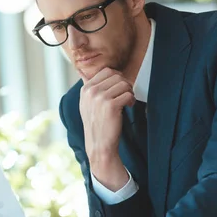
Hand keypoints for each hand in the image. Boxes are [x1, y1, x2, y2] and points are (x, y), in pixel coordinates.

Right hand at [80, 68, 134, 189]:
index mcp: (85, 89)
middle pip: (116, 75)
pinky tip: (128, 106)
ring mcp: (100, 98)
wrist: (99, 145)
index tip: (119, 89)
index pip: (106, 71)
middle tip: (125, 95)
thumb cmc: (97, 125)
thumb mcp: (87, 104)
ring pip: (124, 83)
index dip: (117, 78)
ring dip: (129, 92)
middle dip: (125, 84)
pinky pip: (128, 94)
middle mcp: (91, 91)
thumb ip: (91, 88)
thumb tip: (94, 72)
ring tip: (127, 102)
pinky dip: (131, 100)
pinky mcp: (110, 105)